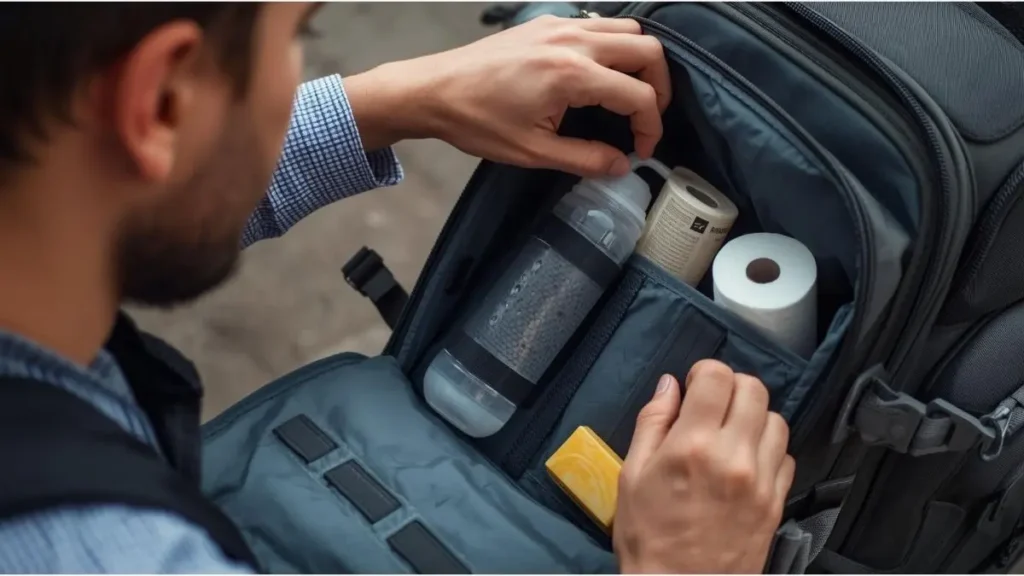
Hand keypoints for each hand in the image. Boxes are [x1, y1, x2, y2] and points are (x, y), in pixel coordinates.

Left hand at [344, 15, 670, 177]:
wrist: (433, 91)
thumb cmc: (477, 121)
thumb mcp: (533, 152)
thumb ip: (585, 159)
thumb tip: (621, 166)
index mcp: (571, 74)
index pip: (638, 95)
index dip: (651, 127)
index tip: (641, 150)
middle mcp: (573, 41)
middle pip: (647, 49)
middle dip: (658, 87)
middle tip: (645, 120)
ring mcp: (560, 25)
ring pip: (627, 29)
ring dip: (639, 62)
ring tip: (629, 97)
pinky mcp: (546, 22)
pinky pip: (599, 24)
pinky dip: (614, 46)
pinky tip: (600, 76)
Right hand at [613, 360, 794, 573]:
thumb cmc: (647, 536)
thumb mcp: (632, 475)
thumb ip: (652, 422)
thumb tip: (670, 385)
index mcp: (693, 445)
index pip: (718, 377)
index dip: (704, 373)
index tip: (693, 387)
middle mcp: (734, 457)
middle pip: (754, 390)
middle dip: (731, 388)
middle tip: (712, 406)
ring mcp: (761, 481)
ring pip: (777, 420)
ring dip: (754, 417)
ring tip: (731, 433)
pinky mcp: (777, 503)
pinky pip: (787, 456)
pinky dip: (769, 450)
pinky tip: (747, 461)